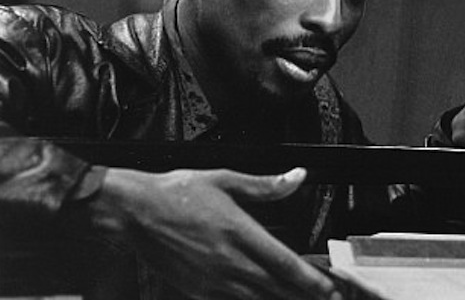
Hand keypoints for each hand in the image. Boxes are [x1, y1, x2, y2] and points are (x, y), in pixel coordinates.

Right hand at [87, 167, 339, 299]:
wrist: (134, 211)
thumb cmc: (177, 193)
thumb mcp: (225, 180)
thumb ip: (265, 185)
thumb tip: (297, 177)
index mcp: (240, 232)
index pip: (285, 263)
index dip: (311, 280)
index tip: (330, 288)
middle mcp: (229, 262)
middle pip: (277, 288)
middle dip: (304, 296)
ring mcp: (213, 282)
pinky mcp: (197, 292)